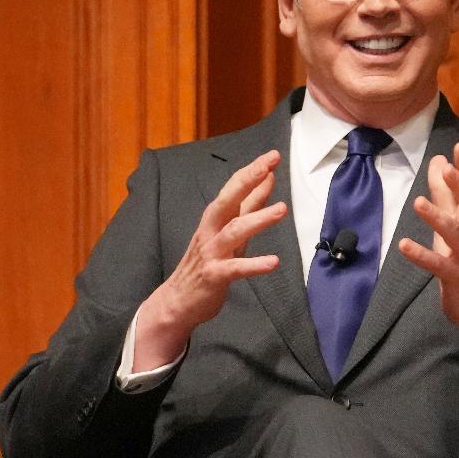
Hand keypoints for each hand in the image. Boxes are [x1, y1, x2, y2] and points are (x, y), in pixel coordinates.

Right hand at [134, 150, 286, 370]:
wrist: (177, 302)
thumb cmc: (206, 264)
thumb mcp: (228, 232)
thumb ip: (248, 207)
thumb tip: (267, 180)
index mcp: (215, 219)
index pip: (234, 189)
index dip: (252, 172)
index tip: (273, 156)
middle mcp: (211, 232)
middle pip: (228, 201)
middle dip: (248, 182)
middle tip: (269, 167)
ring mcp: (212, 253)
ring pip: (233, 231)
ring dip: (258, 219)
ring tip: (282, 209)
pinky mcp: (214, 276)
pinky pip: (235, 268)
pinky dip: (254, 264)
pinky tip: (273, 262)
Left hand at [398, 143, 458, 373]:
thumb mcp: (456, 225)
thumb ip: (446, 194)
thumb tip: (439, 161)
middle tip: (447, 168)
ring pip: (454, 233)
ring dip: (437, 218)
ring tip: (419, 203)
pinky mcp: (455, 276)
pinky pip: (437, 264)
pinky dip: (421, 254)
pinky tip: (404, 245)